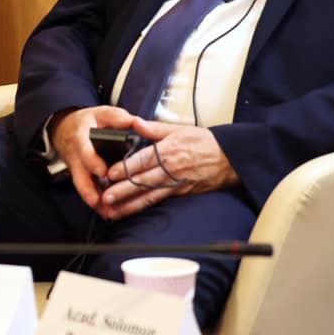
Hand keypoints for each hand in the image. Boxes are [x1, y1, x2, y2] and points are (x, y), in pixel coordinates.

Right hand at [48, 105, 141, 210]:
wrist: (64, 129)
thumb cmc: (86, 122)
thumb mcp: (101, 113)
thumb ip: (117, 117)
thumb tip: (134, 121)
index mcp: (80, 138)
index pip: (84, 151)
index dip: (92, 162)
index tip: (103, 172)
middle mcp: (76, 156)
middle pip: (79, 176)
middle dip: (88, 190)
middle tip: (100, 202)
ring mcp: (76, 168)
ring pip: (82, 187)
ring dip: (94, 200)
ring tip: (108, 213)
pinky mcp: (80, 177)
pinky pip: (86, 190)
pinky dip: (96, 202)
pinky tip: (108, 212)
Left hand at [95, 116, 237, 220]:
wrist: (228, 159)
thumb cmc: (203, 143)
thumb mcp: (179, 129)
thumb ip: (154, 128)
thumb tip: (135, 122)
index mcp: (168, 151)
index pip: (143, 160)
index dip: (126, 167)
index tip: (110, 173)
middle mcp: (170, 170)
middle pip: (142, 181)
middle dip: (122, 191)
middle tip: (105, 197)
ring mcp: (174, 184)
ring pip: (148, 196)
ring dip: (128, 205)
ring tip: (112, 211)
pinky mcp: (179, 193)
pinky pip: (157, 201)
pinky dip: (142, 208)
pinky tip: (129, 212)